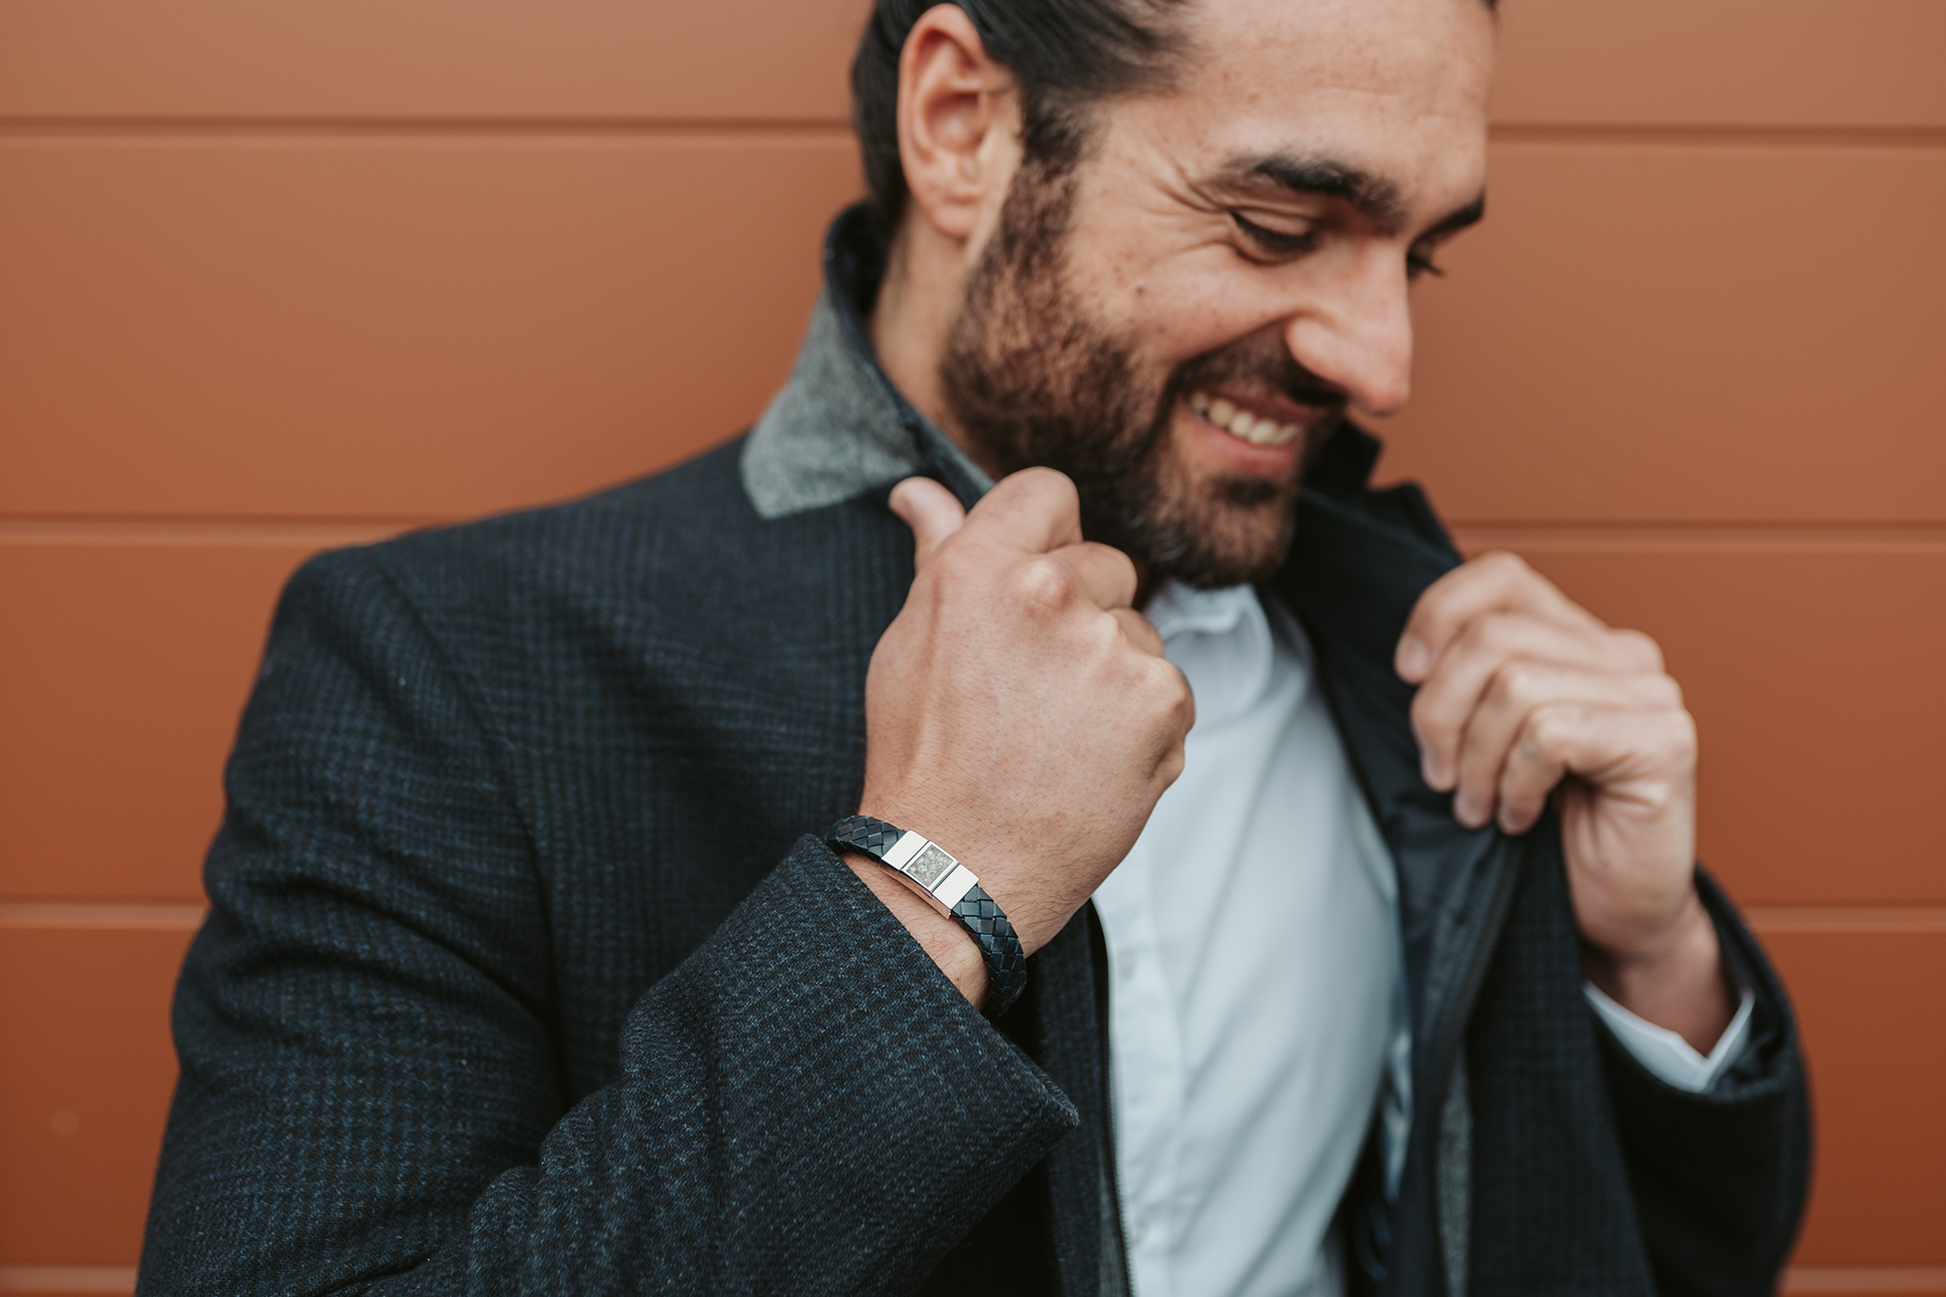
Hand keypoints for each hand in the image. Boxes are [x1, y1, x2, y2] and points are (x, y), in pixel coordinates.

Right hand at [852, 470, 1192, 1001]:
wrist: (955, 870)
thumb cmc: (922, 758)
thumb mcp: (910, 643)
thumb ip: (937, 554)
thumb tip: (921, 491)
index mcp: (980, 567)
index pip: (1048, 492)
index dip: (1046, 536)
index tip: (1034, 583)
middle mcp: (1050, 592)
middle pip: (1105, 563)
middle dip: (1081, 613)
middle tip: (1033, 689)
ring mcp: (1113, 646)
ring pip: (1136, 631)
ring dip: (1112, 672)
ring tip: (1056, 737)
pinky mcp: (1162, 699)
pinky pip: (1167, 688)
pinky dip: (1142, 724)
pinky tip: (1091, 762)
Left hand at [1396, 552, 1730, 1050]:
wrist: (1615, 917)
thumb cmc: (1550, 837)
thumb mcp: (1487, 744)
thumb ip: (1469, 686)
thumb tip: (1412, 659)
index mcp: (1578, 642)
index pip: (1500, 576)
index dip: (1437, 613)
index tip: (1407, 675)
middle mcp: (1623, 656)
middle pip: (1491, 637)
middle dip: (1439, 712)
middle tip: (1441, 775)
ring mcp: (1651, 697)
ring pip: (1515, 685)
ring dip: (1476, 759)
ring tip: (1480, 805)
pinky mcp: (1665, 743)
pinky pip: (1549, 734)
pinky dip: (1516, 783)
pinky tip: (1521, 816)